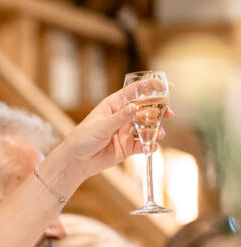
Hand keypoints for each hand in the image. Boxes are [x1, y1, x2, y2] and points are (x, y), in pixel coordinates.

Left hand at [49, 87, 172, 186]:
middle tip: (169, 113)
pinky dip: (150, 145)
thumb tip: (134, 108)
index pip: (135, 92)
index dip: (151, 87)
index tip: (166, 85)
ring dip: (157, 129)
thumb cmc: (82, 139)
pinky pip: (144, 144)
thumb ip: (118, 119)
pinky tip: (152, 147)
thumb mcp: (100, 127)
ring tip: (159, 134)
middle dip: (160, 110)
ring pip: (148, 126)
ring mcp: (127, 131)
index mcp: (115, 105)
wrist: (76, 161)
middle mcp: (123, 116)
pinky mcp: (128, 146)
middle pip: (147, 109)